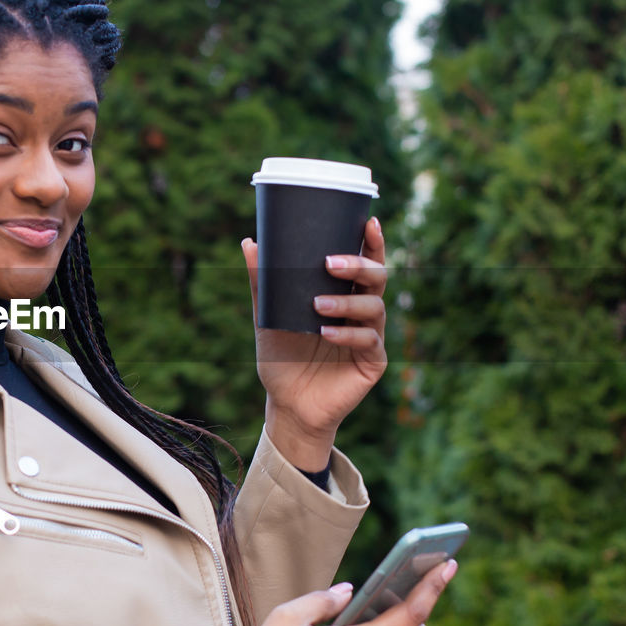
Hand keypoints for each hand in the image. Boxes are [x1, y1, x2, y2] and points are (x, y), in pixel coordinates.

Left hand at [241, 217, 387, 470]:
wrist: (286, 404)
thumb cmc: (281, 357)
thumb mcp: (268, 315)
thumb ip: (263, 282)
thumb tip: (249, 241)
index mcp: (344, 295)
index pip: (364, 263)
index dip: (372, 242)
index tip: (369, 221)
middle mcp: (362, 312)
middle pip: (376, 279)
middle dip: (358, 266)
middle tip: (330, 263)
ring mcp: (371, 337)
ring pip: (373, 308)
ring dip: (346, 302)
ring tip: (319, 305)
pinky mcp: (373, 363)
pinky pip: (368, 341)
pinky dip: (347, 334)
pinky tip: (327, 333)